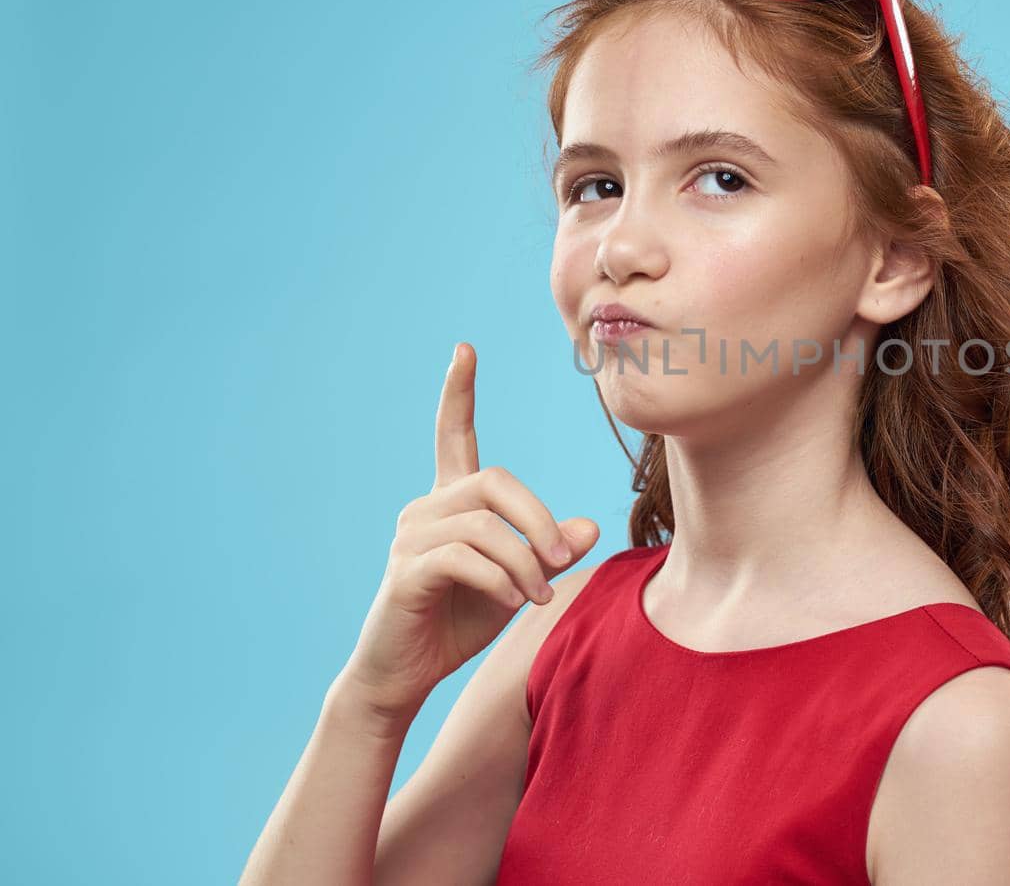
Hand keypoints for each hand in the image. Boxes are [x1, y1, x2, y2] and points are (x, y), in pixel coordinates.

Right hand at [338, 342, 599, 718]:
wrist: (404, 676)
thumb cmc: (458, 622)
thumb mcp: (518, 583)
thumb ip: (549, 552)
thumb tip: (589, 526)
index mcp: (451, 503)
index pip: (453, 435)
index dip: (459, 393)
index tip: (464, 349)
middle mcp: (426, 509)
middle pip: (496, 482)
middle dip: (539, 519)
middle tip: (563, 559)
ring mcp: (411, 537)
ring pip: (486, 524)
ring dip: (526, 562)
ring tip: (537, 596)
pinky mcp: (405, 570)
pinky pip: (465, 558)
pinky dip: (502, 580)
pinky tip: (515, 603)